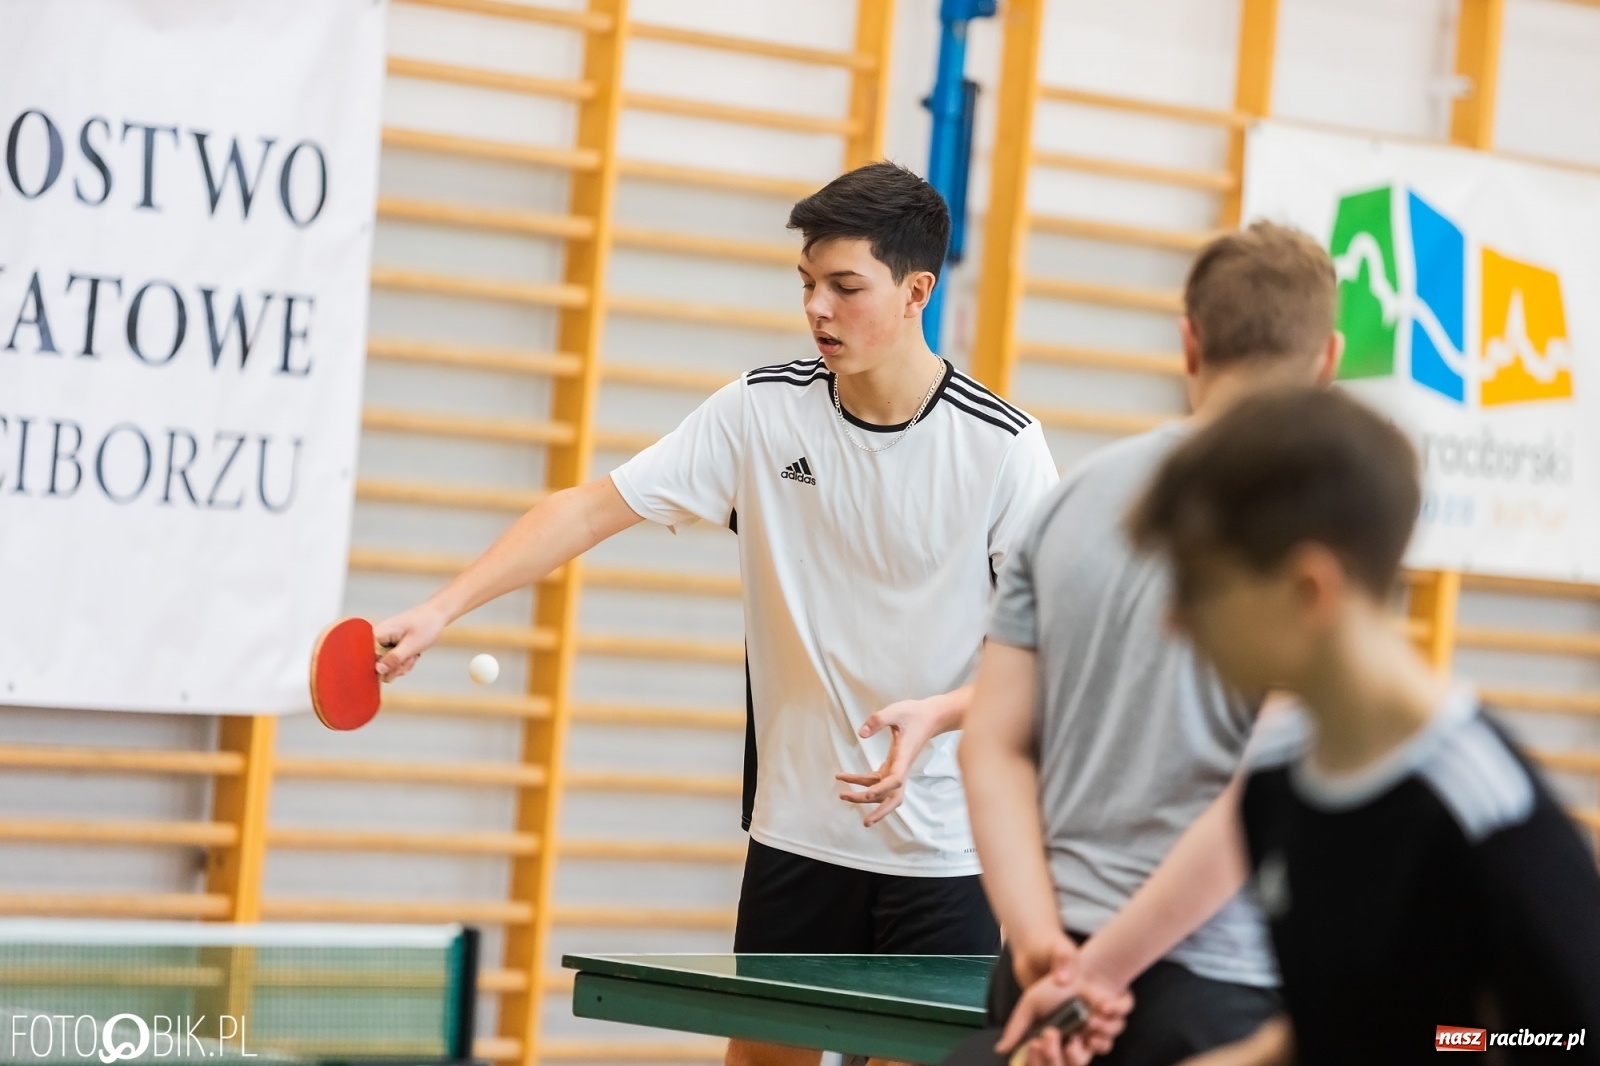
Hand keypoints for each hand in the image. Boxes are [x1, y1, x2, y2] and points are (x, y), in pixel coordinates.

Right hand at [373, 603, 448, 681]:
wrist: (437, 614)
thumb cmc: (426, 625)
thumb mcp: (411, 645)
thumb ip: (394, 658)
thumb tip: (378, 670)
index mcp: (377, 633)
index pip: (366, 657)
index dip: (378, 667)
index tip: (395, 666)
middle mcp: (377, 638)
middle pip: (378, 665)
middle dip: (396, 666)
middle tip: (410, 657)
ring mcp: (384, 643)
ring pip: (388, 666)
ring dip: (403, 664)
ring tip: (414, 653)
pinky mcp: (391, 646)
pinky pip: (394, 662)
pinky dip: (405, 661)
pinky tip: (414, 654)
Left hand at [835, 696, 948, 826]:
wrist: (931, 717)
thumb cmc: (915, 713)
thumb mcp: (896, 711)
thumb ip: (878, 720)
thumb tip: (861, 734)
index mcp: (904, 757)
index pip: (896, 779)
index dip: (883, 789)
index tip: (868, 793)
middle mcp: (902, 768)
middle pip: (894, 797)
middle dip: (880, 811)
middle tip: (865, 822)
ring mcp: (898, 768)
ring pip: (884, 792)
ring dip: (865, 797)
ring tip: (843, 794)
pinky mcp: (894, 765)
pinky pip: (877, 779)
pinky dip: (862, 781)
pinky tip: (845, 777)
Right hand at [998, 941, 1132, 1065]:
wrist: (1070, 962)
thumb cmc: (1050, 985)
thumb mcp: (1030, 1005)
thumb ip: (1017, 1028)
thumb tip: (1000, 1050)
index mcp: (1064, 1037)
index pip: (1070, 1058)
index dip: (1071, 1055)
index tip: (1068, 1044)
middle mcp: (1083, 1033)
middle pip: (1091, 1053)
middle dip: (1090, 1046)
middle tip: (1083, 1032)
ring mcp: (1101, 1023)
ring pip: (1107, 1040)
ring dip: (1104, 1029)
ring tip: (1094, 1015)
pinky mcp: (1116, 1010)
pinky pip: (1121, 1020)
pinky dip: (1117, 1012)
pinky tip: (1106, 1003)